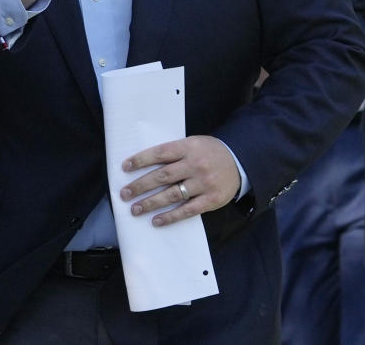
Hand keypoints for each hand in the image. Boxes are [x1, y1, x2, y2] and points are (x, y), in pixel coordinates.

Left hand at [119, 136, 239, 226]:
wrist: (240, 161)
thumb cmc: (210, 152)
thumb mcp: (194, 143)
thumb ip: (175, 152)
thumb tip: (145, 164)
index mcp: (189, 147)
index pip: (160, 153)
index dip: (141, 160)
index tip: (125, 168)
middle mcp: (195, 164)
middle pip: (162, 176)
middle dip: (140, 186)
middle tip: (124, 194)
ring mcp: (204, 183)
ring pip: (172, 194)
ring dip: (150, 203)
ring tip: (135, 209)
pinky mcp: (211, 199)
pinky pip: (187, 210)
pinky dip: (170, 216)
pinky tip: (156, 221)